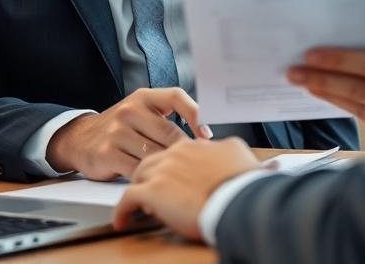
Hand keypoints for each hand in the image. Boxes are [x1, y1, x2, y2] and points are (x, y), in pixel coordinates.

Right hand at [47, 87, 212, 179]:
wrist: (80, 139)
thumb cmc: (121, 128)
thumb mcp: (140, 112)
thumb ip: (166, 118)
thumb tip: (203, 137)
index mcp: (143, 97)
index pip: (175, 96)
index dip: (195, 113)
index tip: (206, 134)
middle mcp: (129, 110)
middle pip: (169, 133)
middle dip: (183, 152)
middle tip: (192, 165)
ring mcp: (117, 132)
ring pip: (155, 153)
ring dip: (167, 167)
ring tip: (176, 176)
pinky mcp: (107, 153)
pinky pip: (137, 169)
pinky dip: (150, 179)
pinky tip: (156, 183)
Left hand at [113, 138, 259, 239]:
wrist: (237, 198)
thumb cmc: (241, 182)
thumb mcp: (238, 152)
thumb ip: (224, 147)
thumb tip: (223, 148)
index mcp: (193, 146)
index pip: (174, 151)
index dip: (172, 166)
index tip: (173, 177)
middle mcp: (175, 154)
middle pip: (153, 160)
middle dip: (150, 174)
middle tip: (152, 189)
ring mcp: (162, 171)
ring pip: (139, 174)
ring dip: (137, 188)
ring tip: (137, 203)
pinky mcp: (153, 191)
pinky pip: (128, 199)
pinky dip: (123, 210)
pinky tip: (123, 220)